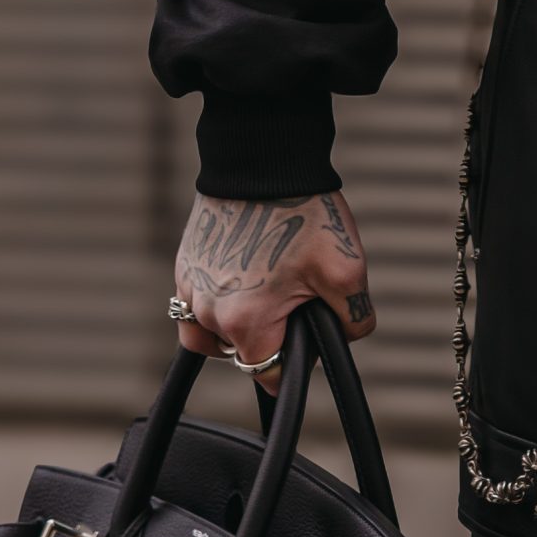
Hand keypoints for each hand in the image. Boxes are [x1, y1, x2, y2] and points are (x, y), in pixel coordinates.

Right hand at [173, 190, 374, 388]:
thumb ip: (352, 318)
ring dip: (237, 325)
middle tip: (294, 299)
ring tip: (266, 293)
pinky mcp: (184, 267)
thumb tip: (345, 337)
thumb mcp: (347, 270)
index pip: (267, 374)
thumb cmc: (304, 215)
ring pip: (212, 334)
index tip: (308, 336)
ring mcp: (190, 289)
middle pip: (241, 353)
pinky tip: (242, 277)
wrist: (263, 162)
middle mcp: (208, 313)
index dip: (295, 364)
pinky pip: (196, 305)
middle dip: (269, 337)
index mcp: (245, 322)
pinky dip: (218, 302)